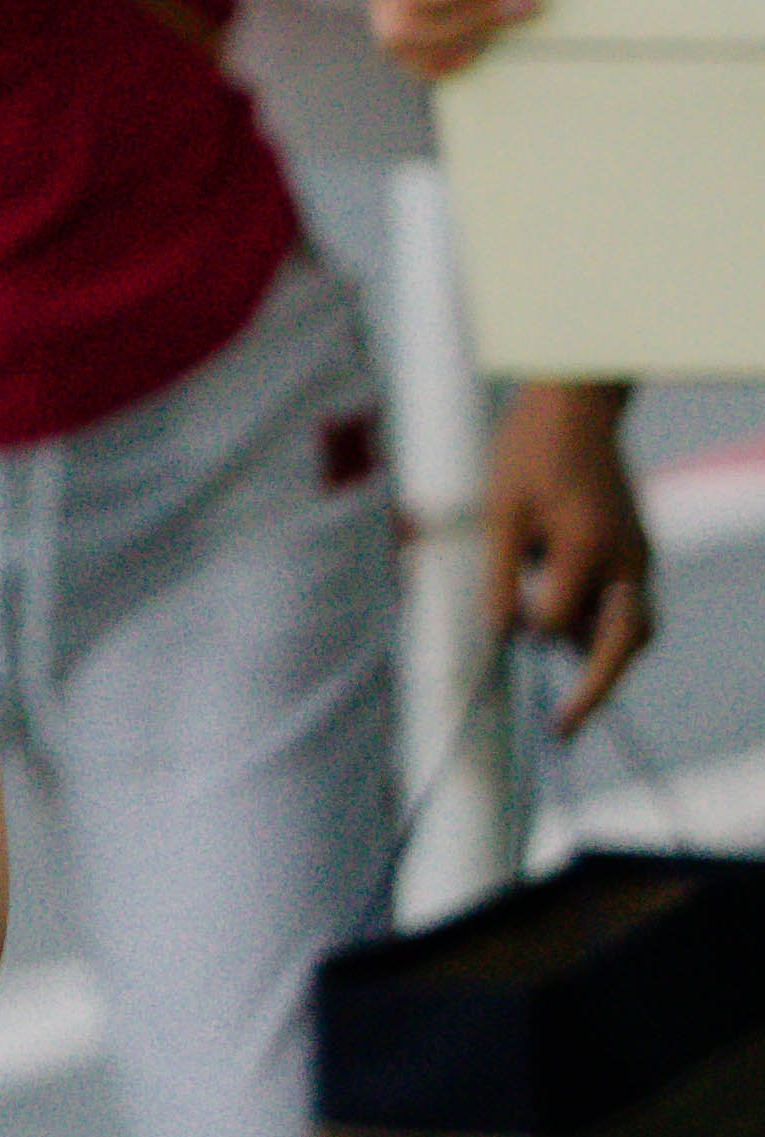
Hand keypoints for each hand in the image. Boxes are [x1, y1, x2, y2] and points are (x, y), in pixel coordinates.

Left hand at [484, 384, 653, 737]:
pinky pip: (630, 607)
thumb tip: (500, 630)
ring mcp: (639, 556)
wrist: (577, 405)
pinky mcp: (638, 552)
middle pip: (624, 645)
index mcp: (586, 545)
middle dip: (595, 692)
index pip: (557, 620)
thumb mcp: (500, 509)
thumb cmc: (529, 450)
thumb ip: (500, 573)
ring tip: (567, 698)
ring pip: (635, 630)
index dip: (525, 634)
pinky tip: (568, 642)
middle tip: (562, 731)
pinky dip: (604, 633)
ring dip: (603, 665)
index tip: (498, 642)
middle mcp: (625, 557)